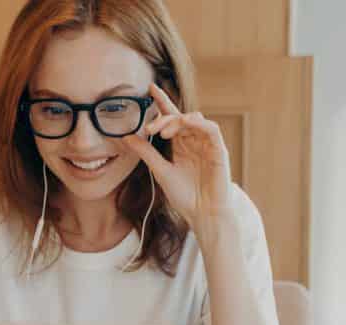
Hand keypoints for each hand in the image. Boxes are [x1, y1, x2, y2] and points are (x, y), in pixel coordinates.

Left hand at [122, 83, 233, 233]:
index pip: (172, 117)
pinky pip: (211, 129)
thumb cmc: (185, 196)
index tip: (150, 88)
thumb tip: (126, 137)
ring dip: (178, 120)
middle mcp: (194, 141)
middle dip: (164, 117)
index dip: (162, 102)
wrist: (203, 214)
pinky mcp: (219, 150)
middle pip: (180, 117)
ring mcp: (207, 144)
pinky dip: (197, 123)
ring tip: (163, 131)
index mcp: (180, 144)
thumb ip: (146, 152)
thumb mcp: (160, 171)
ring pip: (195, 119)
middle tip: (150, 126)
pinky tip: (184, 124)